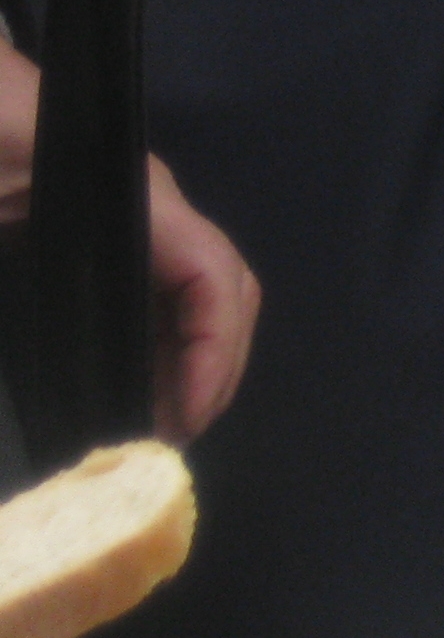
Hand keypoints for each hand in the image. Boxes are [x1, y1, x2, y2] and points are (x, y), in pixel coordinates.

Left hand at [0, 46, 259, 440]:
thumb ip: (7, 222)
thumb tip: (24, 357)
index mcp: (127, 194)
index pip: (212, 272)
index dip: (214, 350)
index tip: (181, 420)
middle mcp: (147, 205)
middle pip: (227, 286)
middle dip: (217, 368)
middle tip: (168, 443)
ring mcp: (129, 215)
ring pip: (202, 291)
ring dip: (197, 363)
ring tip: (153, 430)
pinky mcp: (102, 227)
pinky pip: (163, 288)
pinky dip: (168, 344)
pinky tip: (134, 387)